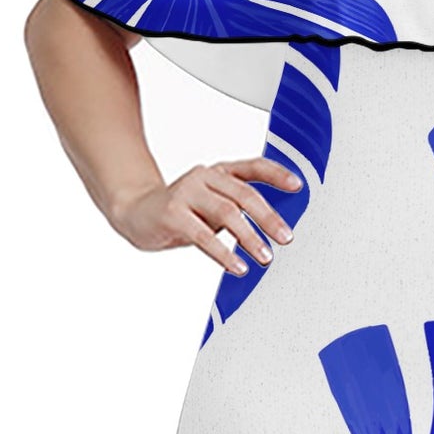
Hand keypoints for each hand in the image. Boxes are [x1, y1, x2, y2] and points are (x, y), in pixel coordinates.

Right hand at [109, 157, 301, 275]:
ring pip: (227, 212)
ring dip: (250, 237)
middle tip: (286, 238)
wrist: (135, 212)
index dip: (277, 174)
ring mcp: (186, 193)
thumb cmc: (180, 212)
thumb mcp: (212, 206)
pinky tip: (238, 266)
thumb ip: (237, 210)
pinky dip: (223, 252)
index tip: (298, 186)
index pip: (252, 167)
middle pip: (243, 194)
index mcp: (218, 173)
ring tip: (265, 257)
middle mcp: (204, 177)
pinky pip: (203, 235)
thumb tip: (274, 228)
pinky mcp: (172, 214)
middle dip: (268, 218)